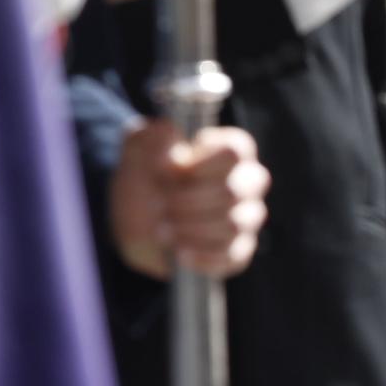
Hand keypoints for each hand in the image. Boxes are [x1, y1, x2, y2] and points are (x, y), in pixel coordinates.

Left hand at [109, 120, 269, 279]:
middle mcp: (248, 183)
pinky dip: (200, 255)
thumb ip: (148, 137)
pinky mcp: (239, 251)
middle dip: (186, 200)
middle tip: (157, 203)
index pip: (234, 150)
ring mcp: (247, 218)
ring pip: (232, 225)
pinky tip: (178, 251)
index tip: (167, 170)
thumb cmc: (146, 181)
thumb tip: (168, 130)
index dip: (198, 163)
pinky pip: (230, 255)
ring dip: (190, 228)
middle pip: (232, 191)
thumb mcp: (137, 154)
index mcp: (230, 151)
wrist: (139, 226)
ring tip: (161, 229)